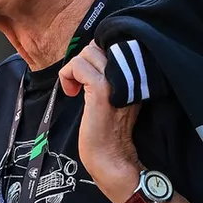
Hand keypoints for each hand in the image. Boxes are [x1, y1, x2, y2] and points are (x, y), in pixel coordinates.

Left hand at [58, 42, 142, 200]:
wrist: (112, 157)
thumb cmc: (107, 131)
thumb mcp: (111, 96)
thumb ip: (107, 75)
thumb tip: (87, 58)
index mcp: (134, 74)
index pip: (110, 44)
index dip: (93, 58)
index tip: (86, 79)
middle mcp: (130, 73)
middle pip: (96, 46)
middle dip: (82, 63)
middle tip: (79, 85)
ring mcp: (116, 79)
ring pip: (87, 52)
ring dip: (74, 69)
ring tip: (75, 89)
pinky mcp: (102, 89)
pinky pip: (79, 66)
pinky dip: (68, 75)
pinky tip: (71, 93)